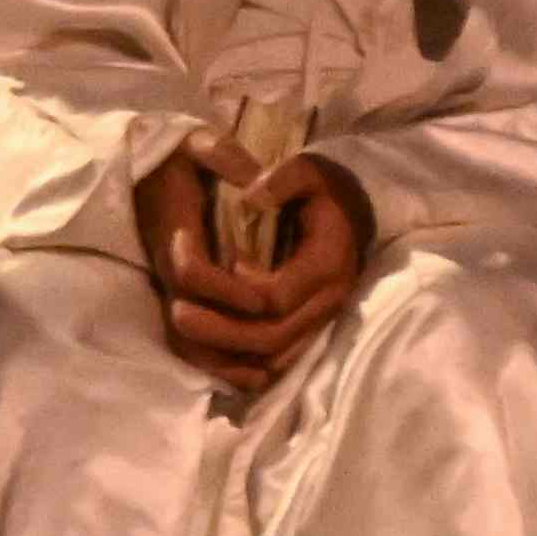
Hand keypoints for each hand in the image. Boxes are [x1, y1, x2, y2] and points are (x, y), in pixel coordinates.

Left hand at [138, 148, 373, 399]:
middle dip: (223, 333)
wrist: (357, 215)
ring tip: (191, 338)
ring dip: (231, 355)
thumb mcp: (308, 171)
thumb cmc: (326, 192)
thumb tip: (251, 196)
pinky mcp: (312, 332)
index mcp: (326, 265)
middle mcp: (328, 302)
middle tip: (180, 316)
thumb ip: (283, 180)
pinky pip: (280, 362)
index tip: (219, 270)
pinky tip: (214, 353)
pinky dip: (247, 364)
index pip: (277, 297)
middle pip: (272, 338)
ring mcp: (322, 322)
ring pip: (275, 359)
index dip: (240, 292)